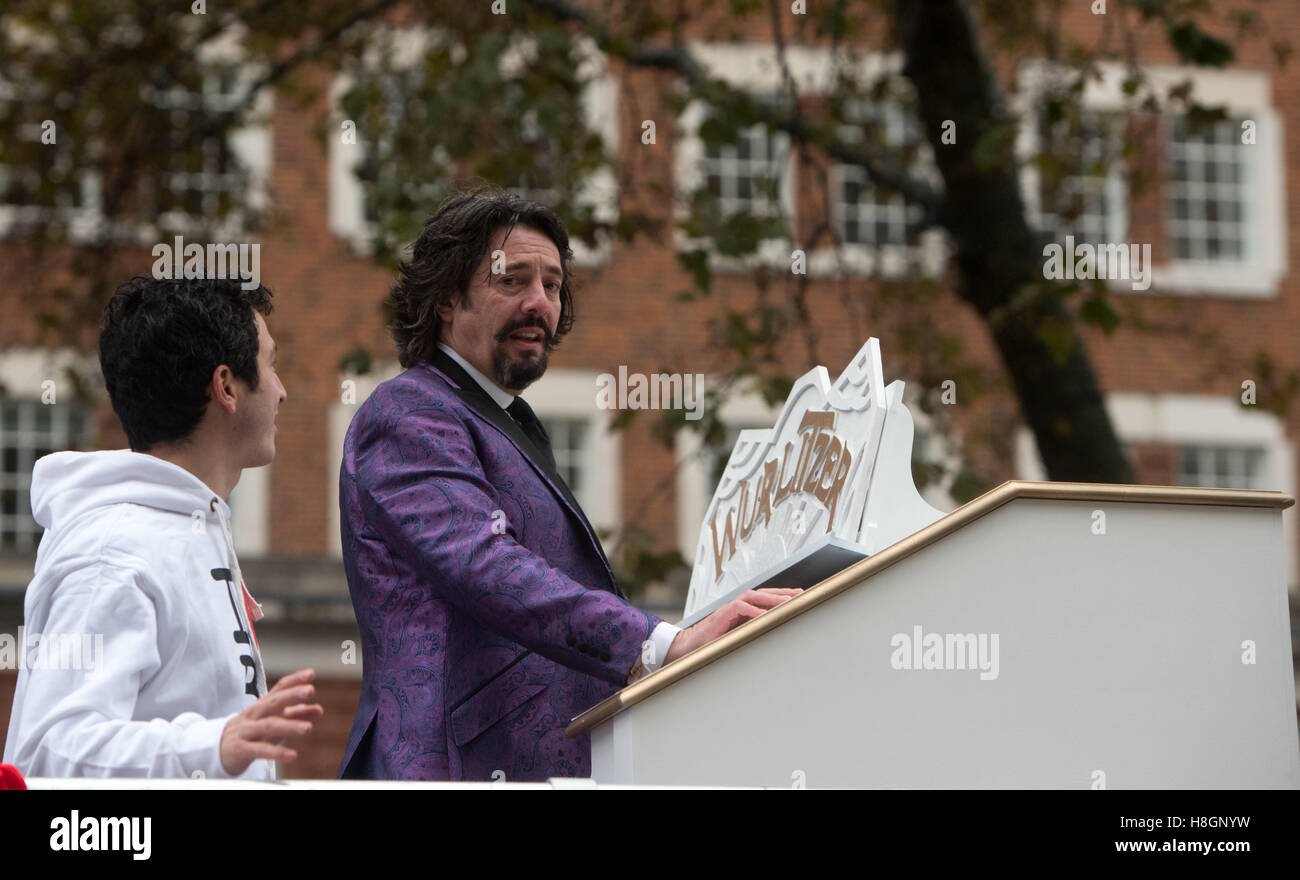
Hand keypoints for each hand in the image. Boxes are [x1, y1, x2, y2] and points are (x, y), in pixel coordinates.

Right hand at [219, 668, 324, 775]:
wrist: (219, 749)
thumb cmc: (253, 732)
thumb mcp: (274, 721)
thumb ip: (296, 715)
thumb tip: (319, 709)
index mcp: (263, 705)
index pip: (279, 688)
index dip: (294, 680)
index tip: (310, 673)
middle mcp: (254, 714)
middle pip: (273, 702)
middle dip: (292, 695)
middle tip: (310, 690)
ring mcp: (246, 730)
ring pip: (268, 726)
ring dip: (289, 725)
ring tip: (308, 728)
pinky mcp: (240, 748)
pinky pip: (259, 750)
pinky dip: (276, 752)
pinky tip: (292, 755)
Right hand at [663, 588, 801, 664]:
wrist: (691, 646)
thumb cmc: (714, 642)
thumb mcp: (738, 635)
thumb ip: (753, 630)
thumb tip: (773, 632)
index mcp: (743, 610)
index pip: (765, 599)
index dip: (782, 596)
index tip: (799, 597)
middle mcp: (737, 606)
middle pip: (763, 594)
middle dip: (782, 593)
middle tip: (801, 594)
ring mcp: (729, 608)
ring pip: (753, 597)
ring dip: (771, 598)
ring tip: (787, 602)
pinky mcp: (722, 614)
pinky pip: (740, 608)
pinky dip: (753, 610)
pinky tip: (765, 614)